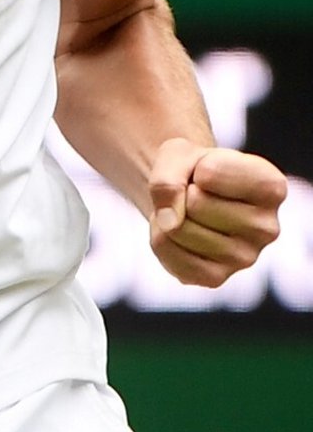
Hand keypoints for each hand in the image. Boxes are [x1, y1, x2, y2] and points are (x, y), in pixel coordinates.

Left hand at [148, 138, 286, 287]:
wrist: (190, 194)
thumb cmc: (194, 169)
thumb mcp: (180, 153)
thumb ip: (169, 176)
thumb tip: (170, 223)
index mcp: (272, 188)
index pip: (209, 173)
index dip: (196, 166)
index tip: (208, 171)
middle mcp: (267, 228)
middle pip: (195, 204)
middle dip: (182, 193)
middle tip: (196, 194)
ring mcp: (244, 258)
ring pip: (178, 228)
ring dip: (168, 215)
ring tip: (188, 211)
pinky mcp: (215, 278)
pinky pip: (166, 251)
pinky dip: (159, 235)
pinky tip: (180, 231)